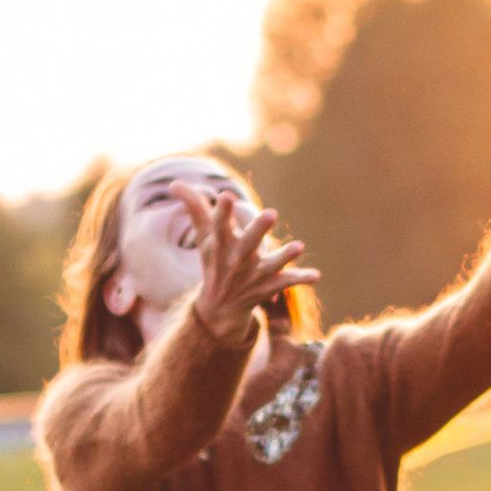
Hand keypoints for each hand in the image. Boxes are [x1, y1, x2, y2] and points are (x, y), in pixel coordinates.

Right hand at [186, 185, 317, 338]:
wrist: (220, 307)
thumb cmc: (214, 261)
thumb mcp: (203, 236)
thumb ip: (194, 208)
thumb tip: (173, 184)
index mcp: (222, 245)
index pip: (219, 226)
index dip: (222, 212)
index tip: (226, 195)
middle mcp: (239, 260)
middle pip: (248, 244)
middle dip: (258, 230)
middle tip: (271, 213)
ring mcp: (255, 274)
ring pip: (271, 265)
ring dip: (284, 256)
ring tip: (298, 246)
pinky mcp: (270, 285)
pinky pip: (287, 283)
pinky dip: (301, 280)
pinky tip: (316, 276)